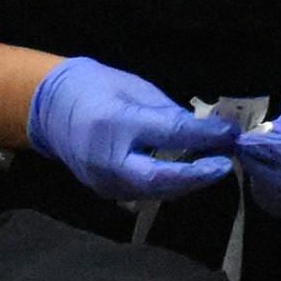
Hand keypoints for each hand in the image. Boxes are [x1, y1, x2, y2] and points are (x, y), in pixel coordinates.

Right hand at [28, 57, 236, 201]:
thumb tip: (208, 131)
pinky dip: (171, 184)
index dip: (203, 137)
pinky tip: (190, 173)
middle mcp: (105, 159)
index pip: (167, 134)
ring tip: (214, 166)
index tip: (231, 134)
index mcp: (112, 124)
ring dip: (189, 182)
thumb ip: (169, 113)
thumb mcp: (135, 89)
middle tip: (226, 163)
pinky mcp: (106, 191)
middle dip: (198, 175)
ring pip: (155, 190)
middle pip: (160, 178)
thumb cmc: (95, 88)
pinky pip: (146, 192)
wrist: (49, 108)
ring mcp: (103, 181)